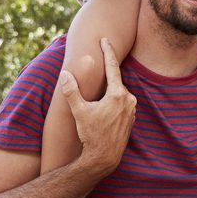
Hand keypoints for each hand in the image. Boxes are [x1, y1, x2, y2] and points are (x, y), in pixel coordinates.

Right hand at [62, 38, 136, 174]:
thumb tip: (64, 73)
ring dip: (108, 93)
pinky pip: (122, 103)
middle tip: (97, 73)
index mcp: (117, 94)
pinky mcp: (132, 117)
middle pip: (114, 81)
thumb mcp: (79, 112)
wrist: (104, 157)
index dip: (108, 52)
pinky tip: (104, 110)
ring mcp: (132, 109)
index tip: (105, 40)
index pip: (113, 67)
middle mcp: (128, 99)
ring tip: (97, 101)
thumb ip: (71, 91)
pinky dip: (113, 102)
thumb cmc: (91, 134)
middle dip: (105, 77)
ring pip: (118, 93)